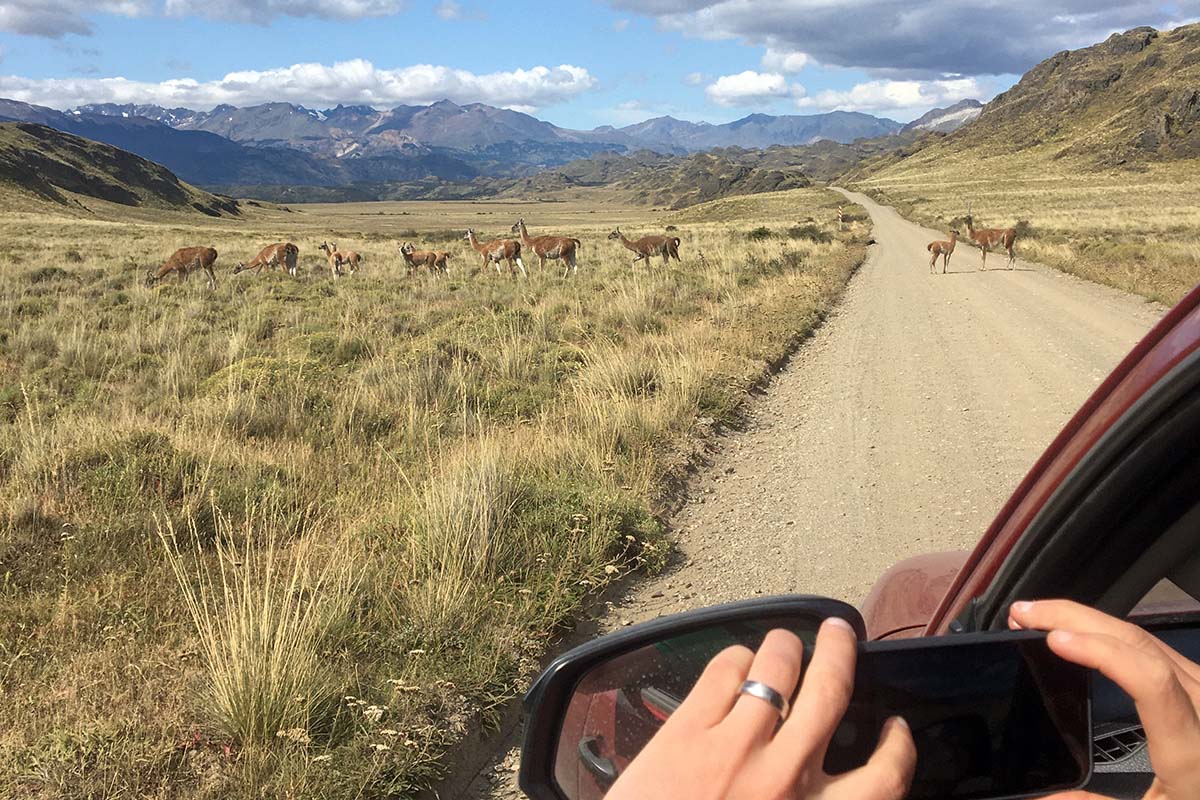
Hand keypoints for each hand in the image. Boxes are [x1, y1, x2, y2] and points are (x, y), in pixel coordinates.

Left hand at [607, 618, 915, 799]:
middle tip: (841, 633)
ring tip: (786, 641)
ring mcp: (735, 748)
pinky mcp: (688, 731)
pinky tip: (736, 662)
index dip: (897, 749)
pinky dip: (736, 657)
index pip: (883, 779)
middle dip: (840, 654)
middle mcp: (784, 779)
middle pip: (829, 695)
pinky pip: (724, 672)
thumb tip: (821, 784)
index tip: (893, 729)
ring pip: (777, 669)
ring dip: (786, 645)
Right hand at [1009, 599, 1199, 799]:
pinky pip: (1150, 645)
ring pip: (1143, 636)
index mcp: (1191, 749)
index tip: (1052, 639)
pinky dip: (1106, 631)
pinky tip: (1080, 632)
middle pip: (1138, 642)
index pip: (1150, 680)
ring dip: (1087, 618)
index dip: (1101, 651)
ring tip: (1039, 617)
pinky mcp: (1197, 685)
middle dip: (1075, 617)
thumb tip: (1040, 798)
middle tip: (1023, 612)